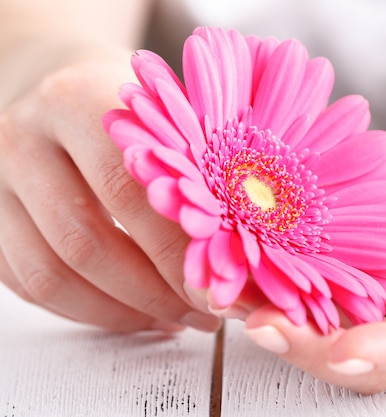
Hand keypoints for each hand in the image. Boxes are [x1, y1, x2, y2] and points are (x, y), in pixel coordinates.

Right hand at [0, 50, 220, 332]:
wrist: (56, 78)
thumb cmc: (131, 103)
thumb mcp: (166, 109)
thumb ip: (201, 168)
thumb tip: (251, 256)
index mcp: (78, 100)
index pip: (130, 190)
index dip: (178, 252)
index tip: (225, 289)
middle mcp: (25, 139)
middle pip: (87, 241)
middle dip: (157, 292)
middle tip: (208, 312)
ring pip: (53, 274)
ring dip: (124, 312)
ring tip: (179, 319)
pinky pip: (30, 285)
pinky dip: (90, 312)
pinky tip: (139, 313)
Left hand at [240, 128, 385, 393]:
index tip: (348, 354)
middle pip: (368, 351)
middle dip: (315, 347)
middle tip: (260, 325)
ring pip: (329, 326)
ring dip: (278, 317)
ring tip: (225, 295)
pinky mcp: (357, 270)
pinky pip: (312, 288)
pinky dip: (273, 283)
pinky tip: (234, 264)